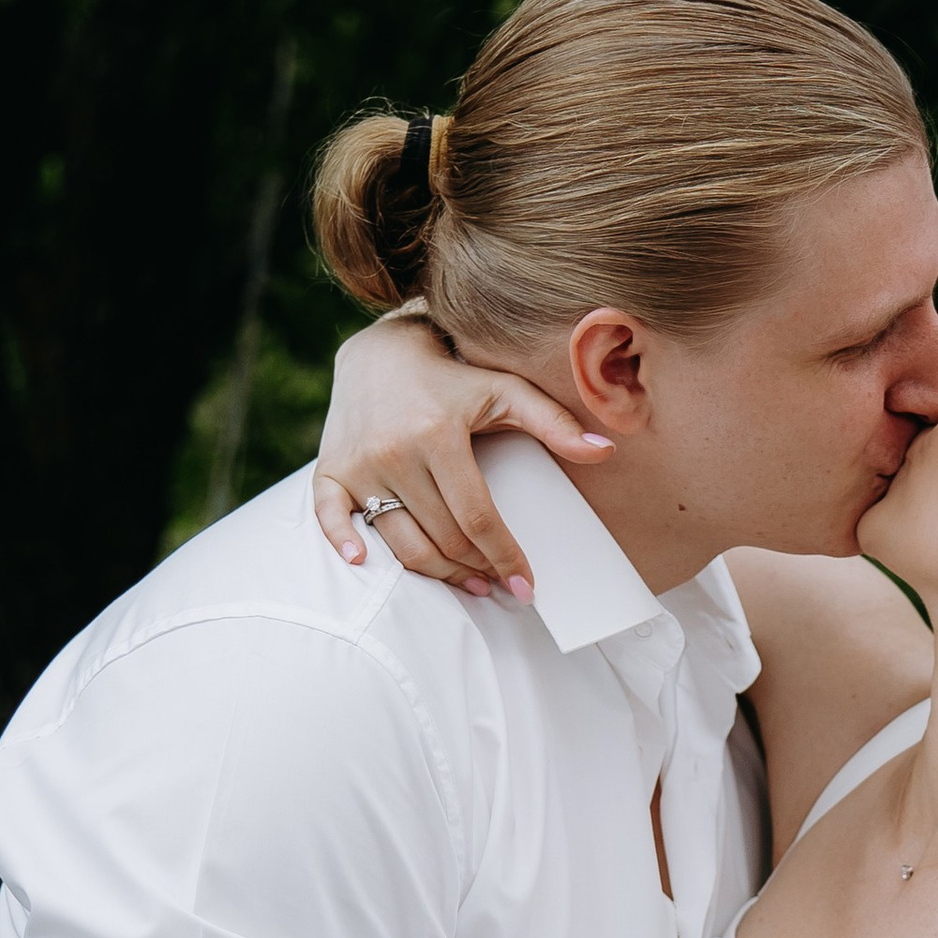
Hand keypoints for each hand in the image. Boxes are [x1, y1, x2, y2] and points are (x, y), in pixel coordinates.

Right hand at [313, 310, 609, 596]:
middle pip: (443, 537)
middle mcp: (394, 452)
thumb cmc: (453, 379)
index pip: (477, 516)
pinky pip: (331, 519)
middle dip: (478, 569)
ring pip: (402, 543)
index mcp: (438, 434)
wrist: (381, 353)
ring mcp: (359, 465)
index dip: (505, 556)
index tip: (525, 584)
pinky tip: (366, 566)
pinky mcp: (331, 471)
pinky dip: (346, 546)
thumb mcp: (504, 391)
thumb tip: (606, 451)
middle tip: (500, 584)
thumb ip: (553, 422)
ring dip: (438, 573)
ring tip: (468, 583)